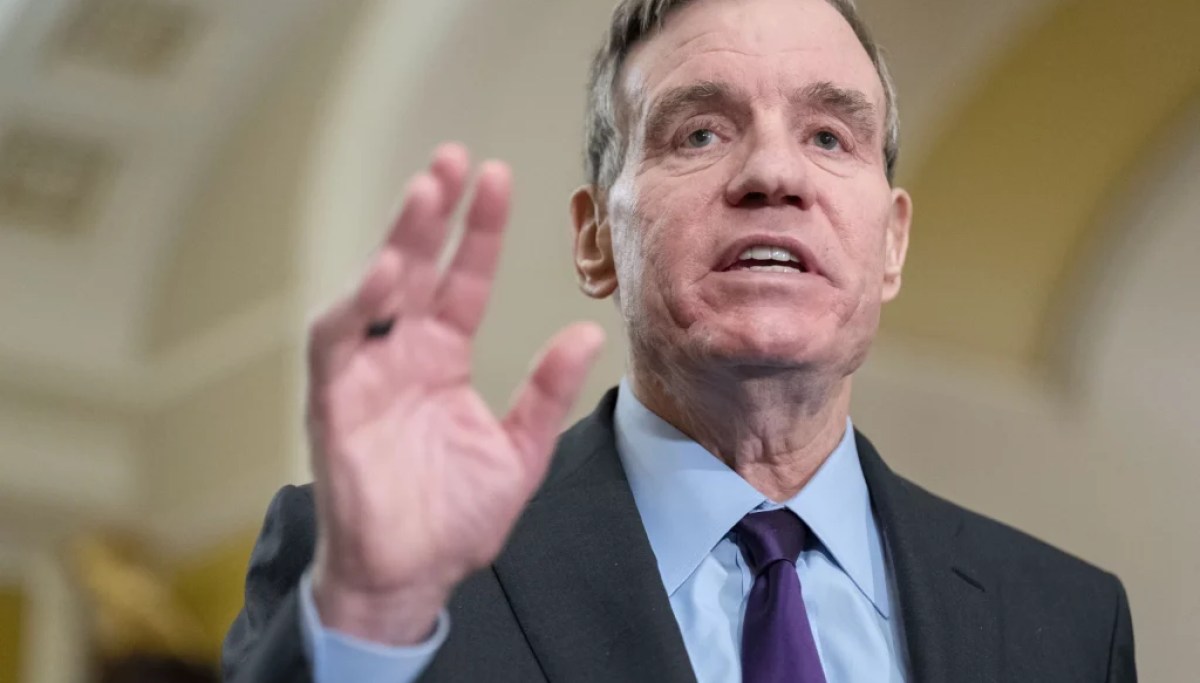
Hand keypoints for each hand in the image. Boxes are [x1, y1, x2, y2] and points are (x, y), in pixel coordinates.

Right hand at [307, 143, 604, 644]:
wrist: (409, 578)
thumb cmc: (456, 519)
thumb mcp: (519, 451)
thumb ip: (546, 392)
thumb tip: (586, 334)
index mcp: (442, 360)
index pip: (462, 281)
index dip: (478, 232)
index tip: (499, 178)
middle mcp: (402, 355)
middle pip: (417, 269)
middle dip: (433, 213)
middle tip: (455, 159)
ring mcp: (365, 375)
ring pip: (374, 291)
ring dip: (396, 242)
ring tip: (426, 195)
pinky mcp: (333, 402)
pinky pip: (337, 343)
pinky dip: (356, 306)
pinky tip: (388, 275)